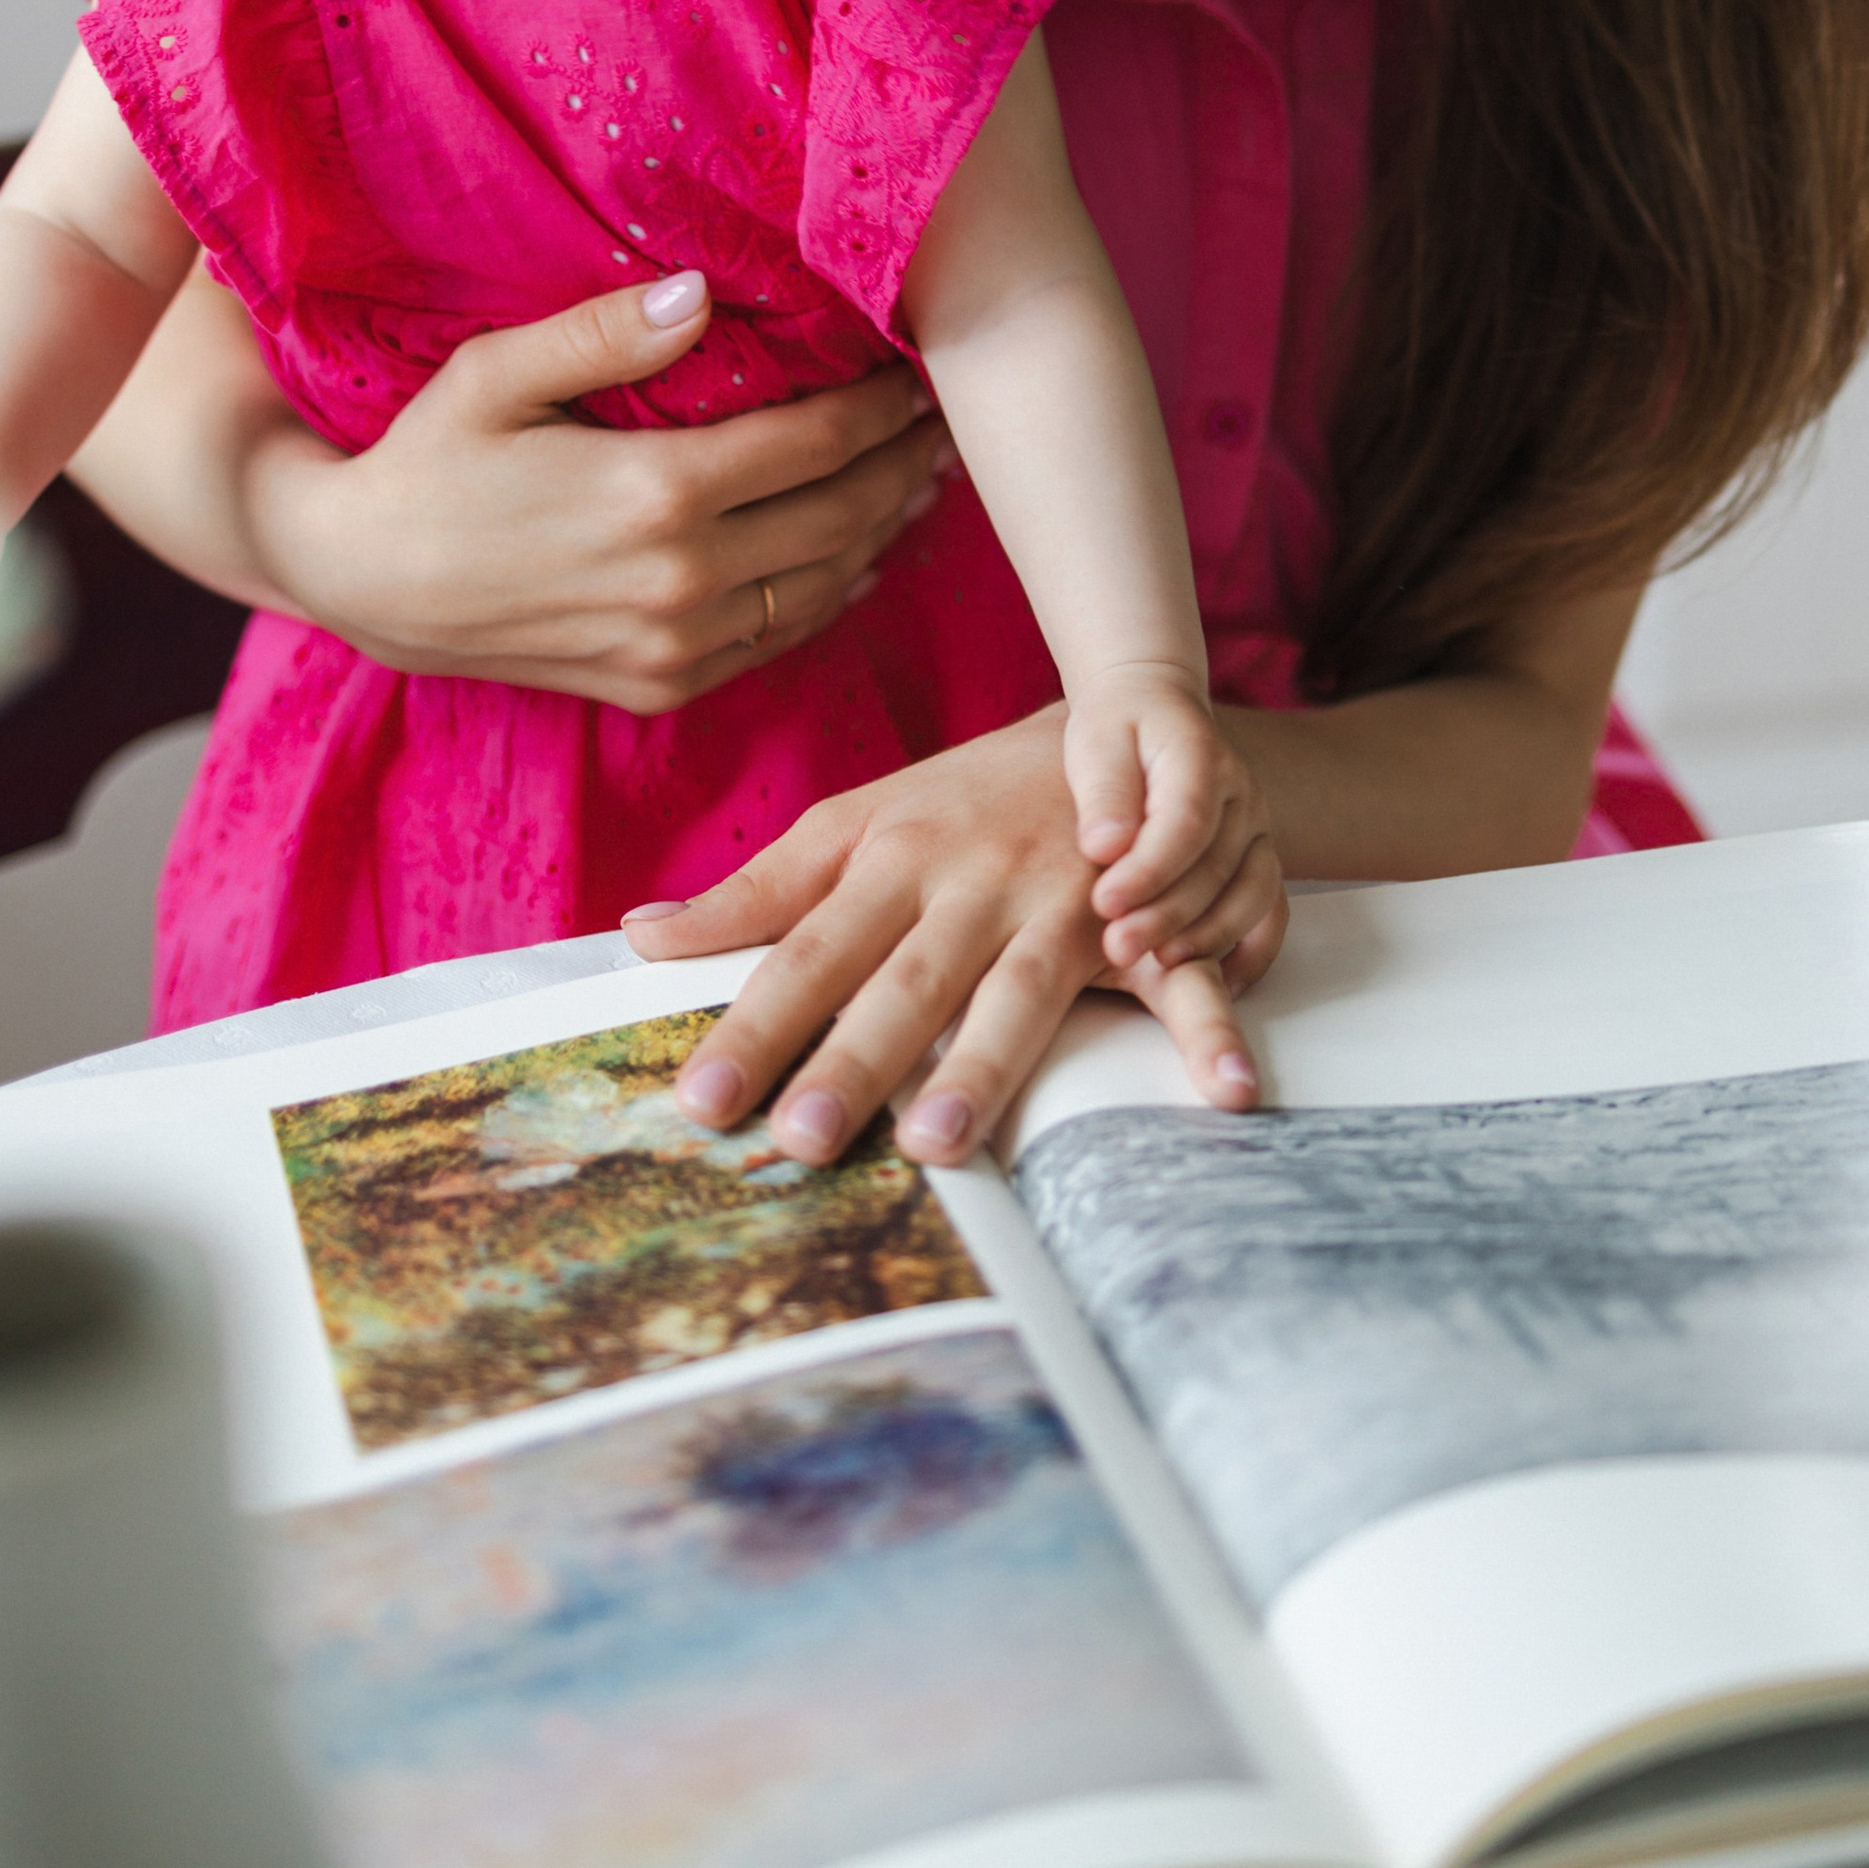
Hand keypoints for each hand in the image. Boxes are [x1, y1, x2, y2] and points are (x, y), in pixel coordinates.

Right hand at [244, 270, 951, 709]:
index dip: (882, 407)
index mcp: (656, 493)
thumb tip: (704, 292)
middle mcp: (682, 579)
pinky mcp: (658, 685)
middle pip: (842, 516)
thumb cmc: (424, 458)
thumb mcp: (496, 374)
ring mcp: (674, 644)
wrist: (356, 577)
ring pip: (825, 586)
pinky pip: (778, 640)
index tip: (919, 370)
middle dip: (904, 466)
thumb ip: (606, 331)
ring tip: (918, 481)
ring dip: (883, 530)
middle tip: (945, 425)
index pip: (818, 444)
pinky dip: (831, 596)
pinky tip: (855, 558)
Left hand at [623, 711, 1288, 1167]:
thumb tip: (639, 938)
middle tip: (797, 1143)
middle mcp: (972, 884)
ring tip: (942, 1143)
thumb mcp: (854, 823)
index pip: (806, 954)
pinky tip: (1228, 1094)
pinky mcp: (1140, 922)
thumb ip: (755, 890)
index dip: (753, 1027)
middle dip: (853, 1061)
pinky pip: (1181, 982)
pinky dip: (1208, 1031)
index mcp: (894, 858)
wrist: (1107, 725)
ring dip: (987, 1064)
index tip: (698, 1103)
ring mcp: (1061, 905)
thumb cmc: (962, 795)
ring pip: (1019, 991)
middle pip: (902, 984)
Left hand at [1064, 668, 1279, 973]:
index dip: (1149, 870)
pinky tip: (1218, 983)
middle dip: (1167, 916)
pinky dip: (1252, 951)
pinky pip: (1271, 911)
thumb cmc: (1119, 728)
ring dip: (1207, 937)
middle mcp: (1241, 796)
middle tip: (1116, 946)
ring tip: (1156, 964)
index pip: (1185, 822)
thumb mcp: (1097, 740)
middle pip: (1216, 868)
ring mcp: (1256, 830)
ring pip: (1253, 894)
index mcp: (1202, 755)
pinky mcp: (1256, 859)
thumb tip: (1104, 846)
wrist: (1152, 710)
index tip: (1105, 902)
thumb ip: (1104, 792)